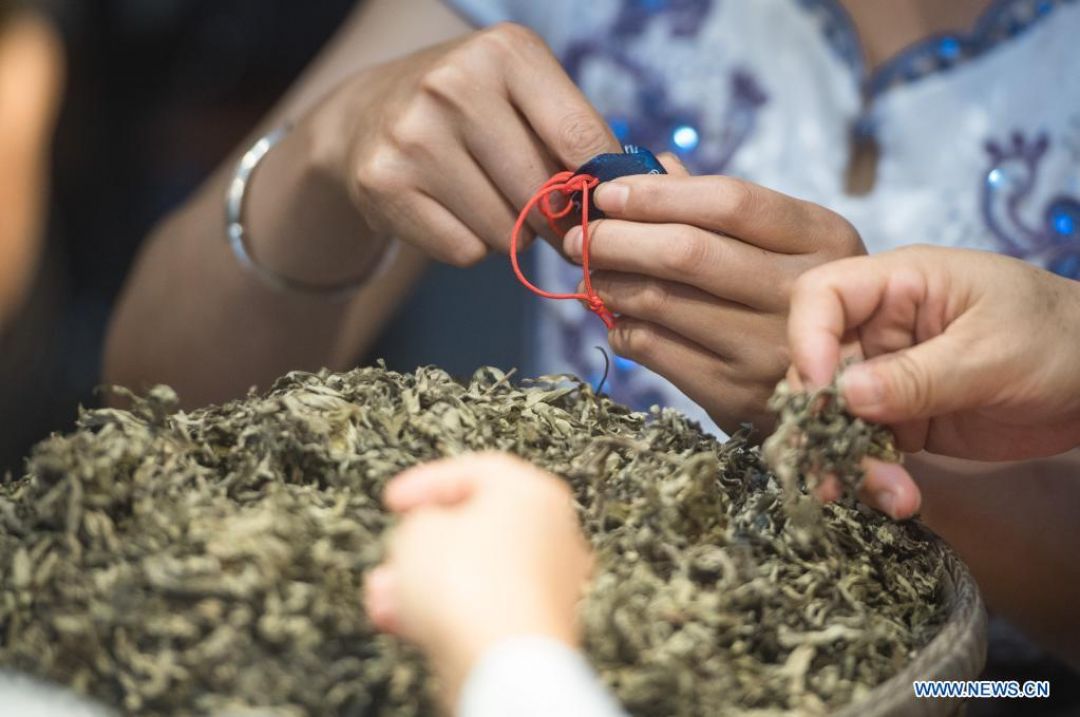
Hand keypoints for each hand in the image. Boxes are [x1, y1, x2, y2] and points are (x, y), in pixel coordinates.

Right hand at [313, 23, 617, 268]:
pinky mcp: (383, 183)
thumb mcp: (522, 93)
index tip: (600, 202)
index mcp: (504, 51)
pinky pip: (465, 251)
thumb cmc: (469, 110)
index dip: (600, 185)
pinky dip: (470, 246)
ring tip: (487, 200)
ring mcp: (413, 135)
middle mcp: (453, 85)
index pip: (581, 138)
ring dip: (510, 234)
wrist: (367, 118)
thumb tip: (614, 201)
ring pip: (505, 232)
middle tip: (539, 208)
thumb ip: (573, 136)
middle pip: (541, 193)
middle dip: (551, 215)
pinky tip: (452, 212)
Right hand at [365, 453, 592, 703]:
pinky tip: (404, 621)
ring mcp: (551, 583)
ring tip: (386, 595)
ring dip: (426, 581)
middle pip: (477, 527)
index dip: (426, 483)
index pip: (476, 472)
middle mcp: (554, 533)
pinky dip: (446, 611)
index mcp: (535, 492)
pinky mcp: (538, 626)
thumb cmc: (471, 587)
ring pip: (476, 572)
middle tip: (394, 550)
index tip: (397, 500)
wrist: (502, 665)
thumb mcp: (418, 532)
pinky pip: (485, 607)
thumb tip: (425, 533)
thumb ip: (419, 521)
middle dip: (423, 544)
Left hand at [564, 162, 864, 433]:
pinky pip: (651, 348)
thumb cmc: (796, 302)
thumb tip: (650, 166)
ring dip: (609, 282)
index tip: (607, 192)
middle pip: (687, 252)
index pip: (729, 201)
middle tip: (580, 236)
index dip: (657, 193)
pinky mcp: (733, 394)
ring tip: (590, 274)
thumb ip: (719, 205)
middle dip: (617, 238)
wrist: (831, 395)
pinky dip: (620, 326)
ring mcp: (766, 349)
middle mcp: (801, 294)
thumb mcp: (785, 245)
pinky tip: (616, 316)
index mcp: (823, 238)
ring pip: (659, 300)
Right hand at [788, 246, 1079, 513]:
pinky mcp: (905, 418)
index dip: (807, 337)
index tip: (821, 390)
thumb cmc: (1061, 339)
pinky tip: (902, 499)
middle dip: (821, 419)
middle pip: (818, 365)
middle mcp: (883, 328)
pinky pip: (870, 447)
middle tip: (831, 465)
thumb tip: (844, 397)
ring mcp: (891, 376)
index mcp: (900, 286)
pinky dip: (876, 477)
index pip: (822, 296)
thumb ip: (918, 376)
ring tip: (885, 493)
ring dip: (848, 459)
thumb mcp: (992, 353)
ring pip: (838, 417)